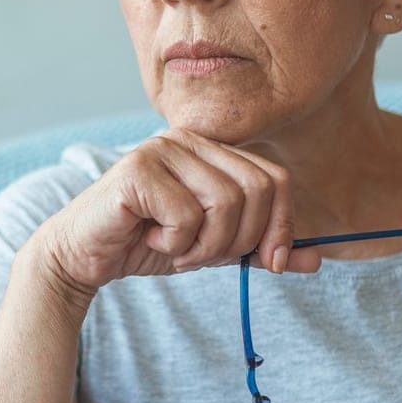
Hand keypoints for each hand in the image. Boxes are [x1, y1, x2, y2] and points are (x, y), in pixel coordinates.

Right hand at [34, 127, 322, 294]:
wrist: (84, 255)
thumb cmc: (147, 243)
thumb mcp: (215, 247)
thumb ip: (260, 247)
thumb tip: (317, 257)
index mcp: (212, 149)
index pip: (276, 179)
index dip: (281, 226)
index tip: (268, 263)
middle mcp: (189, 139)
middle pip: (256, 190)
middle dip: (239, 239)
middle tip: (205, 256)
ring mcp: (161, 149)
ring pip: (225, 203)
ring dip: (205, 245)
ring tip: (177, 249)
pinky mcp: (136, 170)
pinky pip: (186, 215)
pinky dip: (175, 243)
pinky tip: (150, 238)